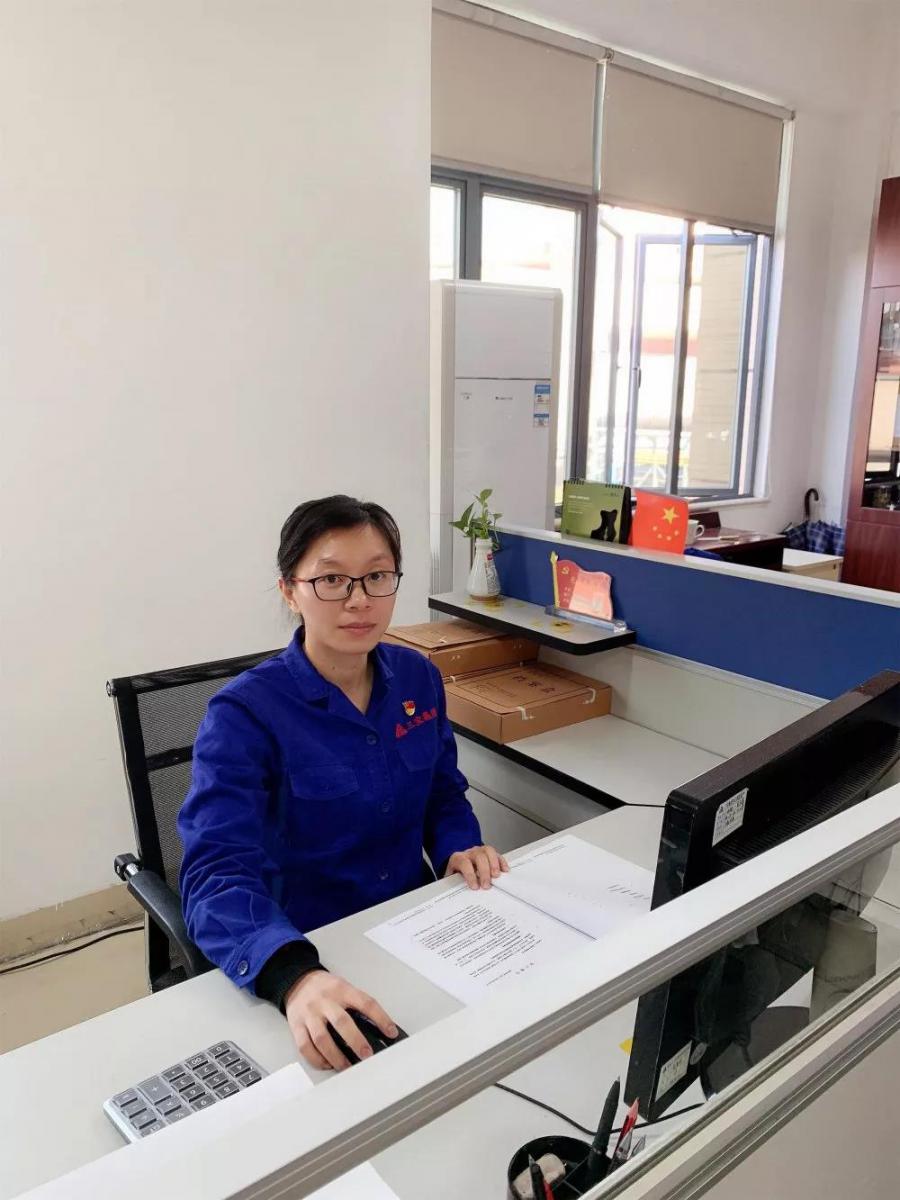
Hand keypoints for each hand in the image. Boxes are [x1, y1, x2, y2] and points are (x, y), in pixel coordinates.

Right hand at [284, 970, 398, 1070]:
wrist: (297, 980)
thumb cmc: (325, 987)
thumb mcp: (344, 988)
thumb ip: (357, 1005)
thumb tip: (376, 1029)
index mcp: (342, 990)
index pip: (365, 1003)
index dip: (381, 1018)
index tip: (391, 1032)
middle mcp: (325, 1001)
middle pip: (342, 1022)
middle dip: (356, 1041)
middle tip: (367, 1055)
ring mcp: (310, 1014)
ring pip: (322, 1039)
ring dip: (336, 1056)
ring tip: (347, 1066)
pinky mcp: (297, 1026)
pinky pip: (305, 1047)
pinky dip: (317, 1059)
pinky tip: (327, 1063)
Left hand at [445, 844, 508, 889]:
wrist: (457, 864)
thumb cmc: (456, 873)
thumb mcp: (452, 878)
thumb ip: (457, 884)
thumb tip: (462, 894)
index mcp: (458, 858)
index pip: (464, 863)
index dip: (470, 875)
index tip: (475, 886)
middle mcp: (469, 853)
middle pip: (478, 856)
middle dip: (484, 871)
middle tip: (486, 885)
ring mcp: (479, 851)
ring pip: (488, 851)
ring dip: (494, 864)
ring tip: (496, 876)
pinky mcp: (488, 853)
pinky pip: (496, 854)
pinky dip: (501, 861)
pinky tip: (504, 870)